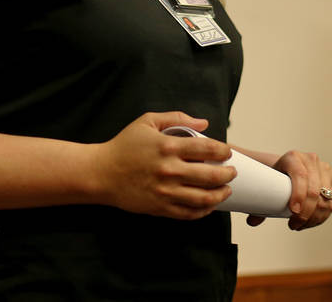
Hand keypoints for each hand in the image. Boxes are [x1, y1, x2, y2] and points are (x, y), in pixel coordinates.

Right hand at [91, 111, 236, 218]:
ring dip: (220, 195)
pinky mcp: (159, 208)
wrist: (100, 173)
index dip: (223, 150)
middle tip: (232, 172)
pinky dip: (203, 211)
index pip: (208, 148)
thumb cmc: (124, 145)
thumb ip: (177, 118)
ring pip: (203, 198)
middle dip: (228, 174)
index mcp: (168, 147)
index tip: (227, 152)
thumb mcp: (147, 121)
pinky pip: (188, 213)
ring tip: (226, 190)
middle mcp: (169, 170)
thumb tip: (204, 123)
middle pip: (211, 175)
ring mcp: (165, 192)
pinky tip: (209, 205)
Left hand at [246, 150, 331, 230]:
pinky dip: (322, 215)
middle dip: (305, 213)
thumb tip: (252, 221)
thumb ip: (258, 202)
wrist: (289, 167)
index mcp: (292, 157)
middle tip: (294, 225)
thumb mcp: (267, 183)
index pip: (300, 176)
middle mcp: (311, 159)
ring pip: (325, 198)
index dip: (298, 194)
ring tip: (300, 225)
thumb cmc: (276, 177)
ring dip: (314, 217)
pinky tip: (311, 222)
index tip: (293, 211)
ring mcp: (324, 168)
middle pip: (313, 190)